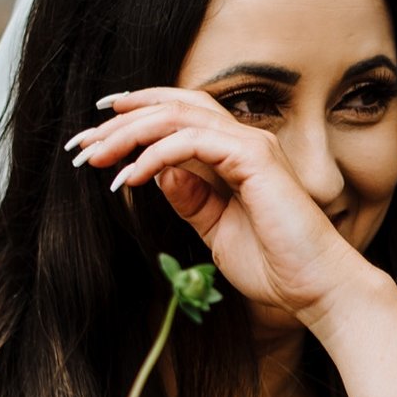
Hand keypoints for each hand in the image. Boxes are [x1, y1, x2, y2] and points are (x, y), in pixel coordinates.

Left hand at [68, 89, 373, 323]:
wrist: (315, 289)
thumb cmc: (275, 266)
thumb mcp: (215, 229)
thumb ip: (190, 198)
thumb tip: (156, 172)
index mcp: (235, 154)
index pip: (180, 117)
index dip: (136, 116)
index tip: (96, 134)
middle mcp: (245, 140)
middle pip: (173, 107)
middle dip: (121, 121)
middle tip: (81, 143)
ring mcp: (252, 146)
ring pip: (178, 116)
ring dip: (130, 133)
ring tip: (96, 157)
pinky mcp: (255, 160)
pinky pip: (193, 142)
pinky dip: (156, 155)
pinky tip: (130, 177)